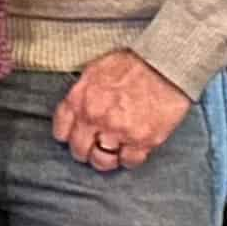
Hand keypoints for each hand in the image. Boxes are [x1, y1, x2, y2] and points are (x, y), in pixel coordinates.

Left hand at [52, 49, 192, 172]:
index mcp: (80, 99)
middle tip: (94, 148)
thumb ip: (82, 94)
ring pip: (102, 160)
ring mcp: (118, 130)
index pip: (61, 131)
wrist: (165, 64)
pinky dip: (129, 159)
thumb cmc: (132, 63)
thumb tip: (76, 110)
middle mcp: (95, 117)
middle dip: (86, 151)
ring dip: (106, 159)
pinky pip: (129, 162)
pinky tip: (132, 151)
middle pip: (80, 150)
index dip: (69, 136)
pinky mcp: (142, 140)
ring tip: (112, 153)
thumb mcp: (95, 71)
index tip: (77, 136)